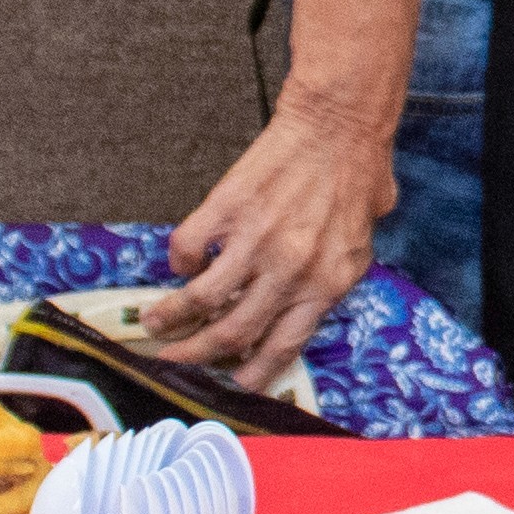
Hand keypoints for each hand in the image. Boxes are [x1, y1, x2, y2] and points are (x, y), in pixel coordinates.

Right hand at [144, 90, 392, 386]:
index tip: (226, 388)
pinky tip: (181, 263)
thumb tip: (303, 309)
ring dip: (170, 316)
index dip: (249, 375)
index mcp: (327, 284)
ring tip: (153, 323)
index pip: (282, 348)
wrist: (339, 125)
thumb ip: (332, 279)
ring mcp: (256, 240)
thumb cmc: (358, 178)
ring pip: (200, 298)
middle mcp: (290, 271)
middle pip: (230, 333)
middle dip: (193, 357)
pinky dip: (178, 261)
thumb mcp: (360, 243)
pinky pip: (187, 248)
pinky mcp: (228, 208)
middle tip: (171, 363)